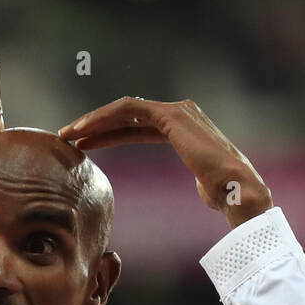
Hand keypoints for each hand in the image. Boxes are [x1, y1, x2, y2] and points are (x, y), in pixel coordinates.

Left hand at [59, 97, 271, 228]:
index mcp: (184, 128)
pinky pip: (129, 110)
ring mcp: (177, 111)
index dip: (108, 135)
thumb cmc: (225, 195)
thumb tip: (204, 188)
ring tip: (67, 135)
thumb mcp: (205, 185)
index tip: (83, 147)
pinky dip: (103, 119)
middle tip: (66, 137)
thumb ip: (199, 178)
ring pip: (124, 109)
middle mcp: (181, 113)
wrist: (237, 190)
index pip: (136, 127)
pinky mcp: (171, 115)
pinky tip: (83, 133)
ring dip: (93, 121)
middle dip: (95, 125)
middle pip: (127, 115)